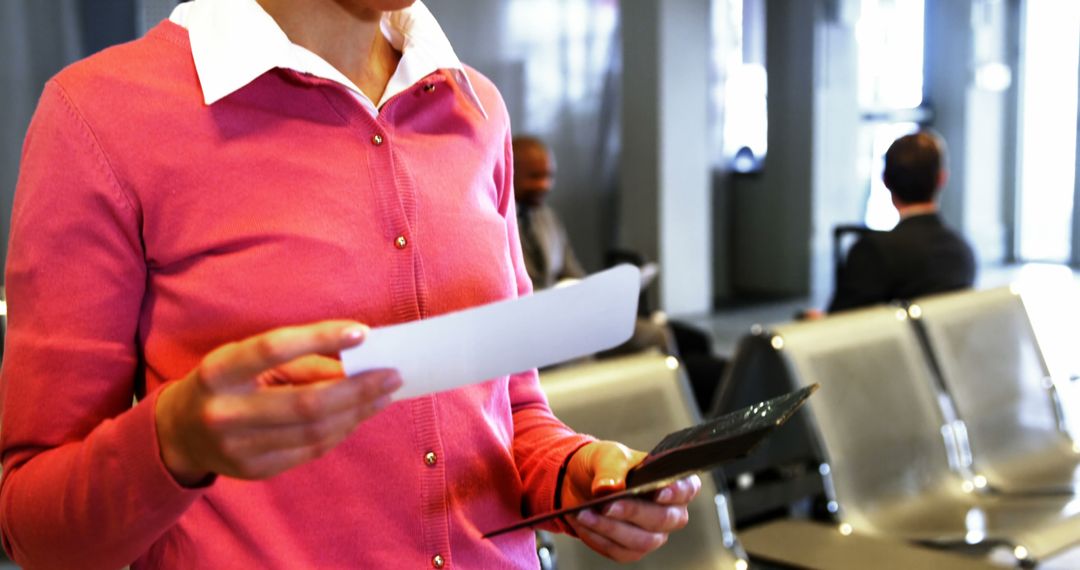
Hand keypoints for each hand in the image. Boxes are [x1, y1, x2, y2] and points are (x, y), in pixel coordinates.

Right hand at [155, 320, 401, 485]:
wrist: (179, 434)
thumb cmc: (225, 384)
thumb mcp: (247, 360)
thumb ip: (298, 359)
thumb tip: (355, 359)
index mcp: (218, 372)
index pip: (274, 348)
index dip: (320, 338)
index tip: (362, 332)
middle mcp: (224, 412)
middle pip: (306, 403)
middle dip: (357, 388)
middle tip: (392, 375)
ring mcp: (237, 448)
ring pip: (314, 431)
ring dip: (358, 411)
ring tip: (384, 393)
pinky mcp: (253, 471)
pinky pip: (310, 450)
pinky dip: (341, 430)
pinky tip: (358, 415)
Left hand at [561, 441, 699, 561]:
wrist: (582, 482)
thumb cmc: (607, 466)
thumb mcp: (608, 456)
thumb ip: (611, 469)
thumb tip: (609, 488)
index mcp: (671, 482)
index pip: (687, 489)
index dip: (677, 492)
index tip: (659, 491)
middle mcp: (669, 512)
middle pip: (664, 519)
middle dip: (633, 512)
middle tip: (607, 505)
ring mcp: (653, 534)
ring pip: (642, 541)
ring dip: (611, 528)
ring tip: (584, 514)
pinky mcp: (631, 550)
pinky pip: (620, 552)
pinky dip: (598, 538)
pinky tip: (582, 523)